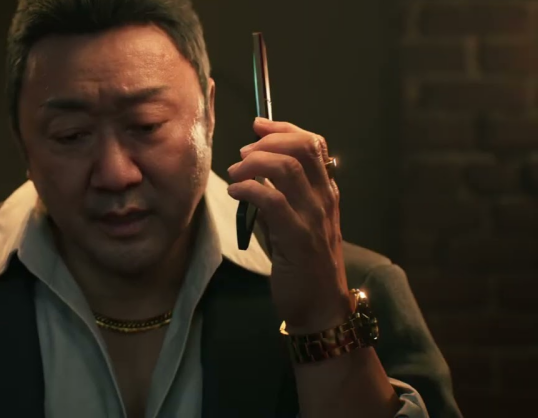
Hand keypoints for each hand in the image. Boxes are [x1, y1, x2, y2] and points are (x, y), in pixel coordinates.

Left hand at [227, 118, 353, 333]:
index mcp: (326, 192)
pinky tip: (235, 192)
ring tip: (235, 174)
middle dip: (266, 142)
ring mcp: (314, 217)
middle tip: (242, 154)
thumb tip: (252, 172)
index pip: (313, 144)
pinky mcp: (298, 238)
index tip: (258, 124)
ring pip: (287, 168)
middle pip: (301, 148)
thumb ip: (280, 196)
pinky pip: (273, 200)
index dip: (283, 127)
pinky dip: (249, 189)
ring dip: (254, 163)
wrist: (320, 306)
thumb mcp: (294, 222)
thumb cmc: (303, 265)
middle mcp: (324, 199)